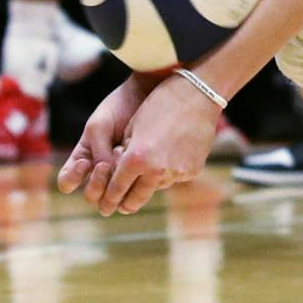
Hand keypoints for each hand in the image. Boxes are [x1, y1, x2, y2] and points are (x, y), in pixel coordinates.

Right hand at [57, 72, 163, 205]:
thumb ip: (98, 154)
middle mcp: (99, 173)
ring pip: (111, 200)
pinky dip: (132, 180)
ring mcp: (120, 177)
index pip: (66, 182)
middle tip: (105, 165)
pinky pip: (133, 192)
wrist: (145, 97)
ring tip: (122, 161)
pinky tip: (137, 161)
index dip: (72, 178)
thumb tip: (110, 182)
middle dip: (97, 183)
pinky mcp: (139, 178)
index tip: (85, 162)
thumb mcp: (99, 129)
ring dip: (113, 184)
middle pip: (91, 196)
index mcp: (82, 159)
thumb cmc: (117, 110)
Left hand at [91, 75, 222, 214]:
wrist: (197, 95)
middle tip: (121, 207)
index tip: (105, 206)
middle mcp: (157, 171)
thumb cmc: (160, 104)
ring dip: (149, 183)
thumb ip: (126, 154)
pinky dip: (169, 172)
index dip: (109, 198)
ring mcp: (177, 173)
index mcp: (137, 158)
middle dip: (126, 204)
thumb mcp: (134, 127)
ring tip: (149, 170)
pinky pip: (175, 177)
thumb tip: (122, 173)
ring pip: (157, 187)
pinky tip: (170, 154)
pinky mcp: (192, 171)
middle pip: (137, 199)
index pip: (117, 188)